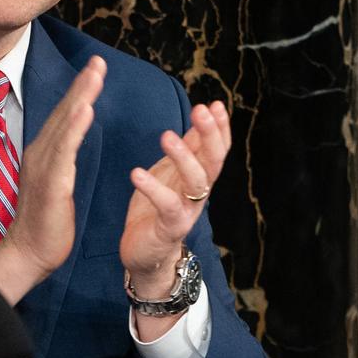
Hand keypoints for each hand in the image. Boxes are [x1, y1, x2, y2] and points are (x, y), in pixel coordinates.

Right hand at [0, 56, 104, 303]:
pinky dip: (74, 128)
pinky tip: (84, 110)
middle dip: (82, 84)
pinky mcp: (51, 183)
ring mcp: (44, 167)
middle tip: (98, 60)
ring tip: (95, 74)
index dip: (79, 91)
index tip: (95, 68)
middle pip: (64, 112)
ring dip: (80, 97)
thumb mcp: (56, 184)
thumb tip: (71, 142)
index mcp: (45, 154)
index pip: (65, 116)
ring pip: (64, 125)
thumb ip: (62, 160)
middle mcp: (41, 153)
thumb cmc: (45, 223)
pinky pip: (64, 151)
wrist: (27, 253)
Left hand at [119, 101, 231, 298]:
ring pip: (197, 182)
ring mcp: (187, 211)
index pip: (217, 149)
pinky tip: (137, 173)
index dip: (220, 128)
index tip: (215, 104)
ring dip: (184, 157)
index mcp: (198, 177)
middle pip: (214, 161)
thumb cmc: (157, 209)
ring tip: (166, 136)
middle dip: (210, 135)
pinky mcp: (169, 228)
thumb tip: (203, 117)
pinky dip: (153, 189)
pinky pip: (167, 207)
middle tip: (201, 110)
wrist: (146, 254)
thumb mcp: (172, 172)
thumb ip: (189, 149)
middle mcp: (198, 193)